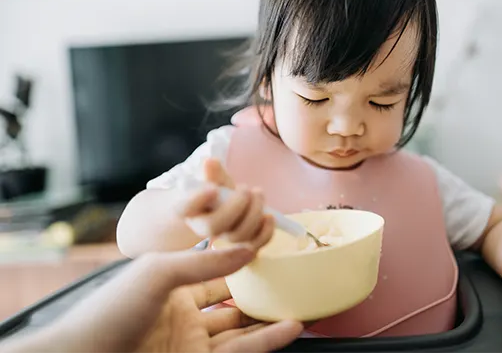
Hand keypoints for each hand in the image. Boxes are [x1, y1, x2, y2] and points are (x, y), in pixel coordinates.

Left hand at [3, 246, 302, 352]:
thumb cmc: (109, 310)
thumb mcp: (158, 272)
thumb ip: (205, 262)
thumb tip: (248, 250)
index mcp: (172, 285)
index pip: (215, 271)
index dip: (240, 262)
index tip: (268, 251)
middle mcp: (184, 314)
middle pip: (232, 302)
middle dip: (259, 294)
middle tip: (289, 284)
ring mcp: (191, 342)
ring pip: (241, 330)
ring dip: (269, 321)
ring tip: (299, 308)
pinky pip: (239, 350)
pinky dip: (266, 341)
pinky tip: (289, 329)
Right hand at [178, 158, 273, 248]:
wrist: (226, 207)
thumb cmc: (218, 191)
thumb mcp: (214, 179)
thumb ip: (213, 172)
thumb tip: (210, 162)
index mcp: (188, 209)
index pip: (185, 208)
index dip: (197, 200)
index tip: (213, 188)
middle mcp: (202, 228)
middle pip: (214, 227)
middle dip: (235, 207)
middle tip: (245, 188)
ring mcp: (223, 237)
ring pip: (237, 236)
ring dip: (253, 214)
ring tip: (258, 194)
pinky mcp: (243, 243)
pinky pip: (254, 245)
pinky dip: (265, 233)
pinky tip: (269, 216)